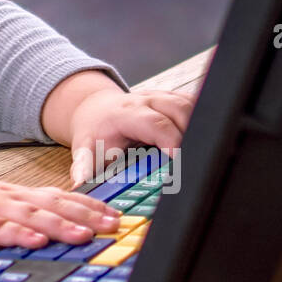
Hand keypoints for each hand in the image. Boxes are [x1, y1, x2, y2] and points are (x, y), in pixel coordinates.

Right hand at [0, 171, 122, 254]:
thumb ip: (25, 213)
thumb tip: (59, 225)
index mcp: (17, 195)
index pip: (60, 197)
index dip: (89, 206)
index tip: (116, 216)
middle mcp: (9, 198)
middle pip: (53, 205)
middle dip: (85, 215)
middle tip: (113, 226)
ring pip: (31, 216)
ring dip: (59, 225)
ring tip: (84, 235)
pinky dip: (19, 235)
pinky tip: (36, 241)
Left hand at [68, 86, 197, 185]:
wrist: (95, 110)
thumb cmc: (94, 131)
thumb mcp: (84, 149)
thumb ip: (83, 166)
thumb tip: (79, 184)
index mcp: (125, 113)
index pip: (154, 123)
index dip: (171, 140)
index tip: (180, 160)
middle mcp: (145, 100)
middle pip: (179, 110)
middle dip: (191, 135)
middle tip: (194, 163)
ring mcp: (161, 97)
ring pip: (190, 104)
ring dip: (199, 127)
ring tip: (199, 155)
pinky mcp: (172, 98)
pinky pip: (194, 104)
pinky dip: (201, 122)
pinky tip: (201, 141)